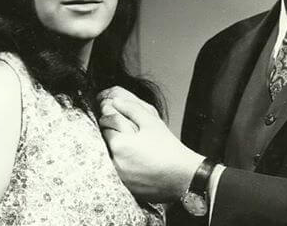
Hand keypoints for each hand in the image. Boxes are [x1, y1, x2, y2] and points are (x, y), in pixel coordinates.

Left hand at [98, 86, 204, 202]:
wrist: (182, 175)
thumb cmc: (168, 148)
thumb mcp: (152, 122)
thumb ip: (131, 108)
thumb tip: (115, 101)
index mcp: (119, 143)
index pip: (105, 123)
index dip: (112, 117)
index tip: (118, 115)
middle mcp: (114, 161)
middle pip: (104, 140)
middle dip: (114, 133)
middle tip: (129, 133)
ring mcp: (118, 176)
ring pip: (108, 155)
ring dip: (116, 149)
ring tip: (134, 148)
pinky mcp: (124, 186)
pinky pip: (116, 170)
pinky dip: (122, 164)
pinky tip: (136, 161)